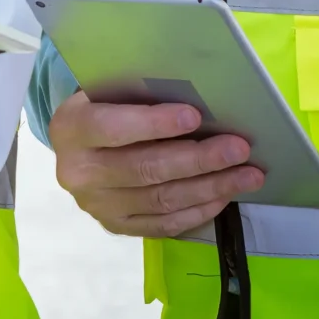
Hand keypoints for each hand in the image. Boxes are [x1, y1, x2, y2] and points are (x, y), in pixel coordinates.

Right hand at [48, 91, 265, 236]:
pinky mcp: (116, 227)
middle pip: (145, 169)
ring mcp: (98, 206)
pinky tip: (224, 196)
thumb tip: (198, 98)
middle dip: (198, 159)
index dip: (154, 124)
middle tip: (239, 148)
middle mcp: (78, 173)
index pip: (113, 128)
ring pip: (161, 200)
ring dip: (210, 187)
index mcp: (71, 128)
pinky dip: (198, 211)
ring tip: (247, 175)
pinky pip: (164, 224)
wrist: (77, 148)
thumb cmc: (103, 106)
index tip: (195, 116)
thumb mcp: (106, 91)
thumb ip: (137, 95)